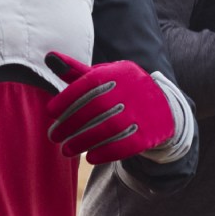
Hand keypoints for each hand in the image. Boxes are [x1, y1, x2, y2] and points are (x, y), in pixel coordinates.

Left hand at [45, 52, 176, 163]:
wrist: (164, 107)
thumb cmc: (122, 90)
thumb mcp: (105, 76)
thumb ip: (77, 71)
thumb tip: (50, 58)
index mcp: (118, 73)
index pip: (89, 84)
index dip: (67, 98)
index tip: (50, 112)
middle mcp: (131, 91)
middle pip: (96, 108)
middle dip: (70, 124)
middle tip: (54, 136)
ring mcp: (142, 113)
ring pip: (108, 129)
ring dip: (82, 142)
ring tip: (66, 150)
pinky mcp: (148, 134)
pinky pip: (124, 146)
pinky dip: (105, 153)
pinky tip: (90, 158)